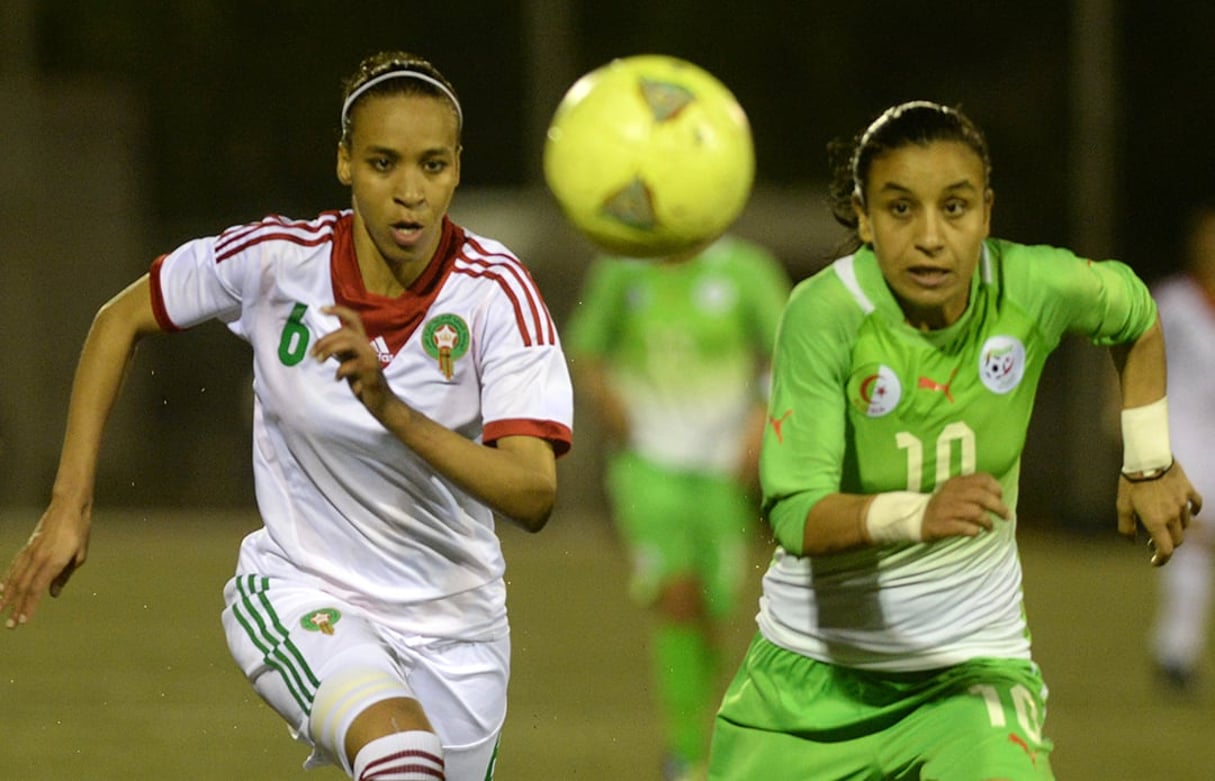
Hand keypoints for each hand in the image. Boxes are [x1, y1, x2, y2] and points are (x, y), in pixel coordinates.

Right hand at [0, 501, 90, 628]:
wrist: (67, 507)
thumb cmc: (78, 532)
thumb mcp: (79, 555)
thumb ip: (64, 576)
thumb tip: (53, 594)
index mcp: (53, 562)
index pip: (37, 589)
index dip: (28, 606)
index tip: (22, 621)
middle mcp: (38, 559)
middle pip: (23, 588)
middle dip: (15, 607)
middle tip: (10, 626)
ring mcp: (30, 552)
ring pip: (14, 578)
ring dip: (6, 596)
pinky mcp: (27, 548)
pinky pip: (14, 567)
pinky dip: (6, 580)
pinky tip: (0, 589)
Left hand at [311, 305, 398, 420]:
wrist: (382, 403)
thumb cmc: (365, 383)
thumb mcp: (351, 363)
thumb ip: (343, 353)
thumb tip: (325, 345)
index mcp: (363, 344)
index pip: (354, 319)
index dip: (339, 311)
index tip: (321, 309)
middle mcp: (368, 348)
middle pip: (346, 332)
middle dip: (325, 340)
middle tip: (312, 354)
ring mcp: (370, 360)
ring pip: (349, 342)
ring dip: (329, 350)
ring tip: (319, 361)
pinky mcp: (370, 373)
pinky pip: (352, 365)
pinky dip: (340, 371)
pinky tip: (337, 379)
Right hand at [921, 473, 1010, 541]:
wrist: (914, 518)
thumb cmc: (942, 506)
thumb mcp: (954, 492)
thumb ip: (972, 489)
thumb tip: (998, 496)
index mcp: (956, 482)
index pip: (981, 478)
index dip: (995, 488)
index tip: (1001, 497)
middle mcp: (951, 493)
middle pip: (981, 496)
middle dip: (998, 507)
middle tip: (1006, 516)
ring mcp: (945, 509)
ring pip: (975, 512)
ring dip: (987, 521)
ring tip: (990, 527)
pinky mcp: (940, 524)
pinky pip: (963, 527)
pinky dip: (973, 530)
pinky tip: (975, 532)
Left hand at [1117, 460, 1202, 565]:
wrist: (1148, 458)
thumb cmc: (1131, 482)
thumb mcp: (1122, 506)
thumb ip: (1126, 527)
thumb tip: (1131, 541)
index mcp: (1156, 521)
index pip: (1166, 549)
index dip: (1162, 559)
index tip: (1155, 561)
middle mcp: (1172, 516)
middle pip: (1177, 539)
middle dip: (1167, 544)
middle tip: (1155, 541)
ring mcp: (1182, 503)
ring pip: (1185, 524)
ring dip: (1177, 529)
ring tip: (1165, 525)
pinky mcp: (1188, 491)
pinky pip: (1196, 505)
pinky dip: (1194, 512)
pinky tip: (1190, 513)